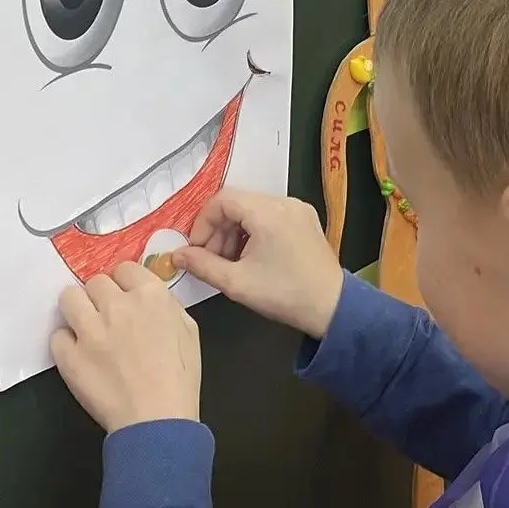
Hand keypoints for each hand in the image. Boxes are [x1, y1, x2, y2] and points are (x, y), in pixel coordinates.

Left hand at [52, 262, 200, 433]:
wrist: (157, 420)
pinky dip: (66, 344)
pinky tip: (79, 355)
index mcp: (151, 295)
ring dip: (77, 309)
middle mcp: (117, 306)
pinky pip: (57, 336)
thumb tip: (147, 298)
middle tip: (107, 317)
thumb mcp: (188, 331)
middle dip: (101, 297)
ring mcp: (90, 330)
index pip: (124, 268)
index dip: (124, 284)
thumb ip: (167, 305)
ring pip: (68, 297)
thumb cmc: (180, 379)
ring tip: (85, 327)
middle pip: (95, 282)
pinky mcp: (69, 356)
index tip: (125, 299)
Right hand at [172, 191, 345, 338]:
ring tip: (230, 263)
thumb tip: (176, 255)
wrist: (331, 307)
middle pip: (237, 203)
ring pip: (253, 210)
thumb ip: (202, 265)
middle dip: (218, 231)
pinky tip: (250, 258)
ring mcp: (298, 209)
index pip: (222, 200)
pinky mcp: (305, 219)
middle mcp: (284, 202)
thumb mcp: (236, 283)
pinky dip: (253, 232)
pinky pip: (270, 216)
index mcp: (268, 212)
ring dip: (234, 232)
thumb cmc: (283, 294)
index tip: (196, 250)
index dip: (202, 224)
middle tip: (211, 260)